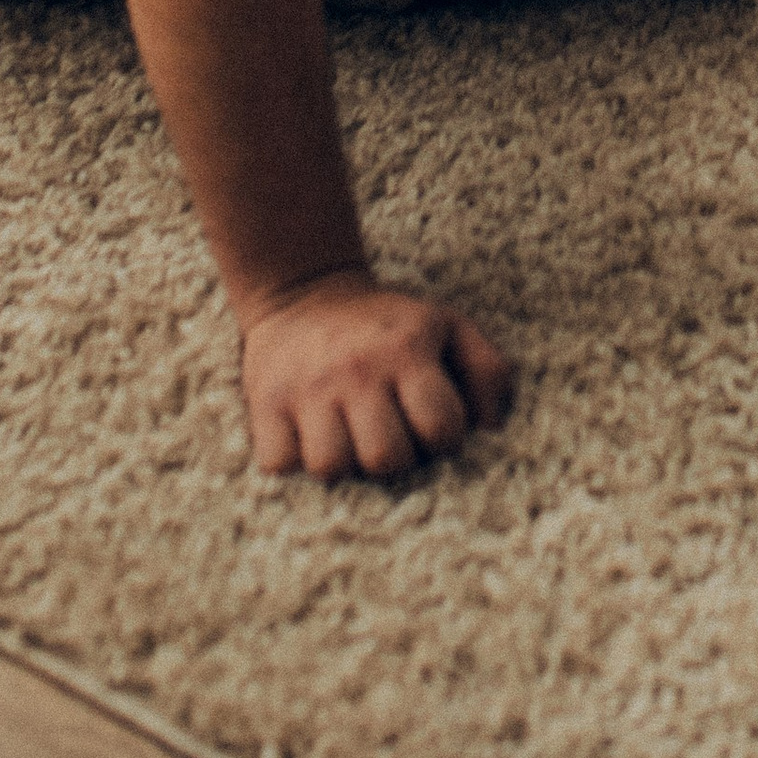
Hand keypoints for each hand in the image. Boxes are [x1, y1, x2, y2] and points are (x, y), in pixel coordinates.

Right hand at [239, 271, 513, 482]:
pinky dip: (293, 461)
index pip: (441, 429)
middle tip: (388, 437)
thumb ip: (487, 371)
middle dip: (394, 460)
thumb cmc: (387, 324)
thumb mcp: (447, 326)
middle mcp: (358, 370)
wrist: (304, 289)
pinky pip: (280, 465)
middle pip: (385, 459)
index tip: (431, 427)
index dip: (444, 439)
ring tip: (348, 438)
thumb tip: (492, 428)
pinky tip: (308, 436)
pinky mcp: (265, 402)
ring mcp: (308, 388)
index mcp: (407, 351)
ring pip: (330, 468)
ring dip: (343, 465)